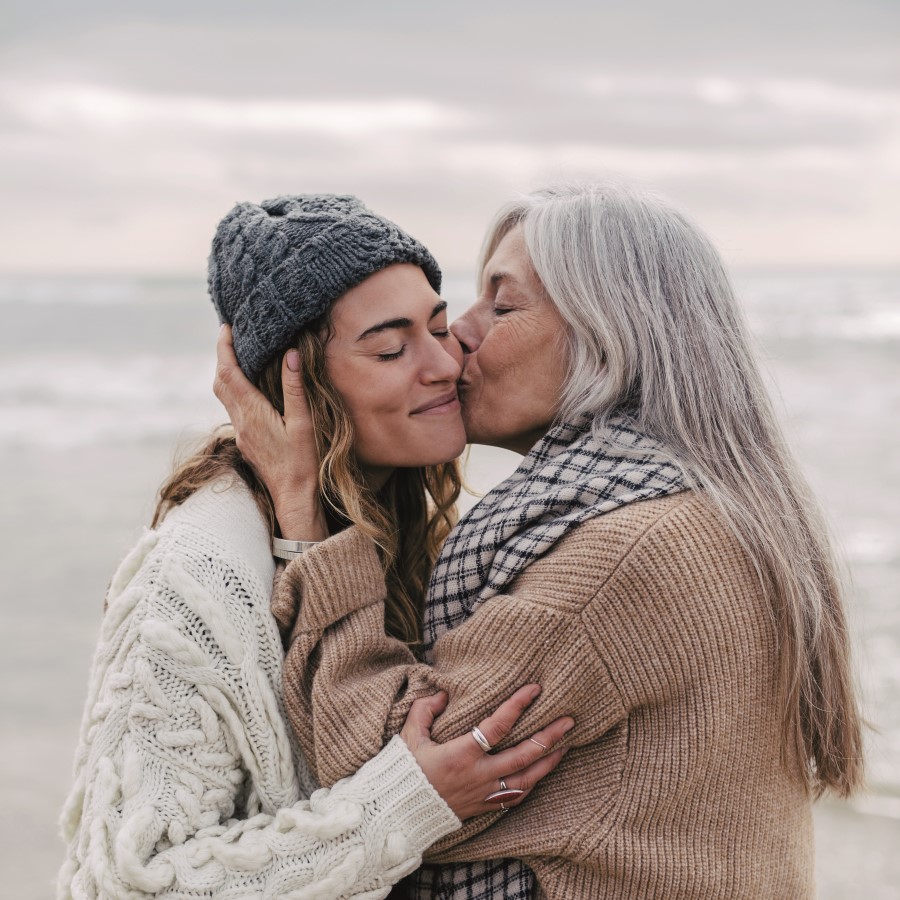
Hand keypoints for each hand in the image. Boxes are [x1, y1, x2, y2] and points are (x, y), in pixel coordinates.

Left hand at [213, 325, 326, 540]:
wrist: (293, 497)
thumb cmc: (302, 462)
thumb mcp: (303, 422)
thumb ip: (294, 388)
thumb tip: (290, 354)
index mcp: (252, 413)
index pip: (228, 373)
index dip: (224, 348)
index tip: (226, 327)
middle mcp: (240, 421)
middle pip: (220, 382)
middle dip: (222, 356)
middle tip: (230, 335)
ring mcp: (241, 433)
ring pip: (224, 396)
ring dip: (226, 373)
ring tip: (238, 355)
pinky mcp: (246, 441)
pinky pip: (233, 407)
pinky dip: (235, 389)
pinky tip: (248, 387)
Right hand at [400, 685, 573, 820]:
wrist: (398, 813)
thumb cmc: (405, 770)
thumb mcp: (409, 735)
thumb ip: (426, 708)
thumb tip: (445, 693)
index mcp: (461, 753)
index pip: (497, 725)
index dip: (518, 705)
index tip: (535, 689)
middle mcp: (479, 775)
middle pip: (523, 754)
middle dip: (548, 736)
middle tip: (569, 721)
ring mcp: (484, 793)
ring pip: (526, 779)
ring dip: (548, 762)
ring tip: (565, 746)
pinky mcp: (484, 807)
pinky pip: (515, 796)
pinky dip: (532, 783)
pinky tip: (541, 772)